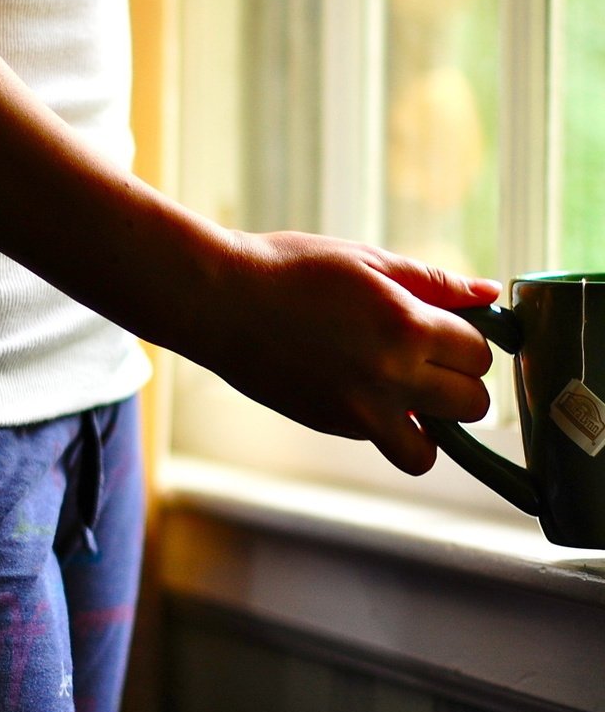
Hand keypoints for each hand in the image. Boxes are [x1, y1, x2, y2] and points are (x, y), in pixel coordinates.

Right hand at [199, 230, 500, 474]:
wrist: (222, 301)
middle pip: (472, 406)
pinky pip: (382, 442)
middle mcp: (391, 378)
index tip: (451, 331)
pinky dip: (385, 424)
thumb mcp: (368, 260)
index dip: (471, 341)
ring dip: (430, 425)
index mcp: (407, 327)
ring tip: (406, 392)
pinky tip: (359, 385)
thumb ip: (434, 282)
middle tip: (433, 360)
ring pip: (429, 451)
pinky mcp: (332, 427)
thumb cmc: (292, 269)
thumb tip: (488, 294)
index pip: (480, 355)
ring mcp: (360, 411)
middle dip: (461, 383)